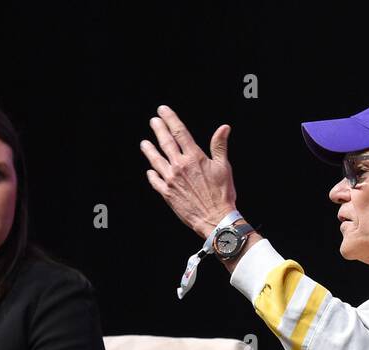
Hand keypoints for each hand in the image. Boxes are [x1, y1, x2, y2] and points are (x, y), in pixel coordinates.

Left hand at [140, 104, 236, 238]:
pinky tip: (150, 170)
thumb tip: (224, 128)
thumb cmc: (222, 194)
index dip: (170, 119)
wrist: (214, 218)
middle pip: (165, 142)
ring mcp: (171, 180)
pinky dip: (152, 174)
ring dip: (149, 150)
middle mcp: (180, 166)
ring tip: (144, 143)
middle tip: (153, 121)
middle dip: (158, 129)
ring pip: (156, 160)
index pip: (179, 131)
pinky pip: (155, 181)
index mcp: (194, 157)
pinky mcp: (167, 194)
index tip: (163, 111)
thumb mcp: (223, 167)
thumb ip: (219, 146)